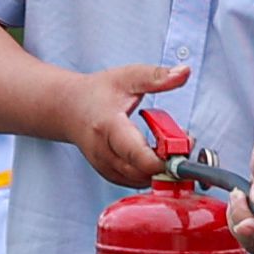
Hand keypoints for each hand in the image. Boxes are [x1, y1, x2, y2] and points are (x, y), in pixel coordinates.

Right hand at [65, 62, 187, 187]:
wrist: (68, 108)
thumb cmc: (98, 92)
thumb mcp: (128, 77)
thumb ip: (157, 76)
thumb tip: (185, 71)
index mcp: (109, 126)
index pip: (138, 155)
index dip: (164, 159)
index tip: (183, 146)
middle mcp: (104, 152)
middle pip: (144, 172)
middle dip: (169, 162)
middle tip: (184, 142)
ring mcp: (104, 166)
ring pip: (141, 181)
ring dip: (162, 169)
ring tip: (171, 147)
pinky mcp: (108, 174)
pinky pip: (135, 182)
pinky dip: (151, 174)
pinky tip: (158, 156)